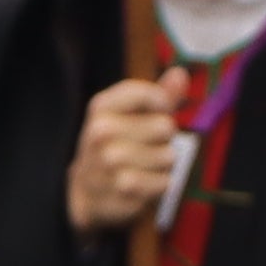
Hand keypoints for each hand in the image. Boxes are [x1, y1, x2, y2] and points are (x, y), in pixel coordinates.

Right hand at [67, 73, 186, 233]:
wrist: (85, 191)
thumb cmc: (114, 145)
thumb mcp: (128, 114)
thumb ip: (158, 94)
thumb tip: (180, 74)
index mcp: (102, 106)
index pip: (152, 94)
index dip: (163, 105)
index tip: (155, 112)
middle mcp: (101, 131)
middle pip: (165, 126)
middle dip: (163, 139)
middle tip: (142, 146)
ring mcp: (110, 162)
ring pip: (168, 156)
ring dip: (162, 164)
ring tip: (141, 166)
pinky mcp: (123, 189)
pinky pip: (165, 182)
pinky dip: (160, 184)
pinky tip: (142, 184)